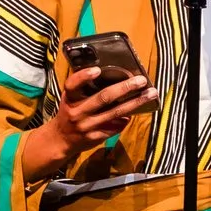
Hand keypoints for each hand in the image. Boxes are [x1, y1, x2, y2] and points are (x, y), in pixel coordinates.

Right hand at [20, 67, 155, 180]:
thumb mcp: (71, 99)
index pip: (73, 84)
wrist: (60, 140)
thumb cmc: (69, 113)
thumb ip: (84, 89)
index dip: (84, 77)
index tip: (97, 70)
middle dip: (124, 88)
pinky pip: (115, 127)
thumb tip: (114, 79)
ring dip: (135, 103)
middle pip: (103, 98)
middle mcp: (77, 112)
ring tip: (150, 94)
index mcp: (70, 98)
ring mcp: (86, 126)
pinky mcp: (94, 137)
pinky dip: (125, 120)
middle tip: (141, 80)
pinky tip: (135, 113)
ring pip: (115, 113)